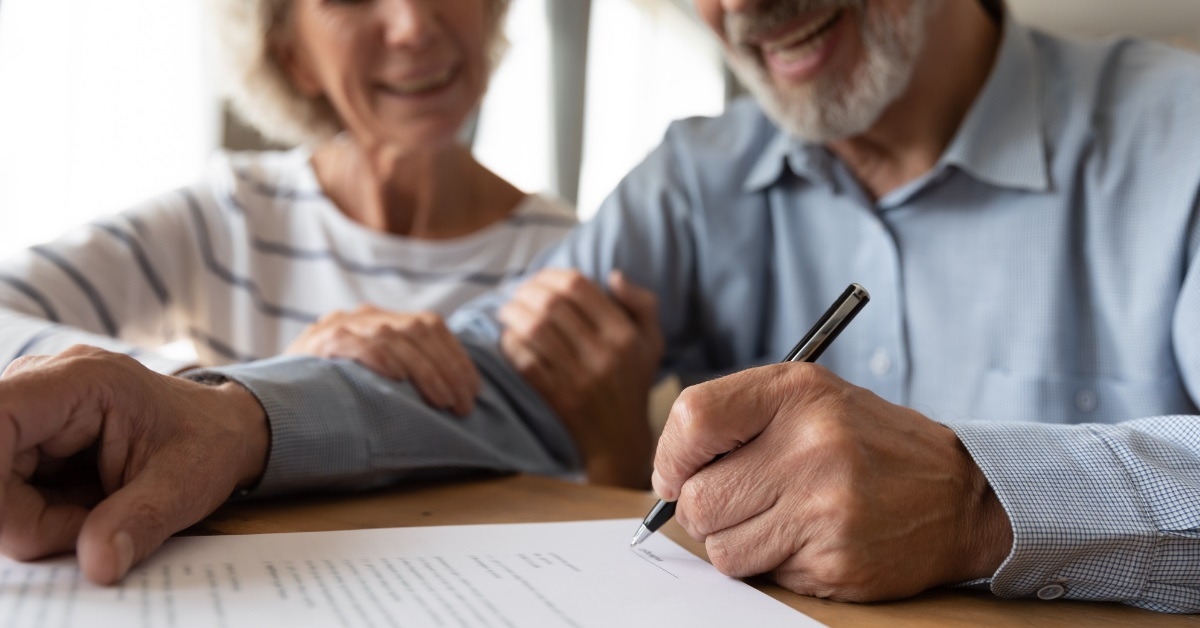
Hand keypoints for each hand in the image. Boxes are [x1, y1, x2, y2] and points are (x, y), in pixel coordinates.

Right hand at [0, 346, 268, 584]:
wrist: (219, 430)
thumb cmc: (206, 443)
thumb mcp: (186, 485)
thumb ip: (140, 522)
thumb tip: (98, 565)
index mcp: (83, 380)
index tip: (21, 531)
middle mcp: (42, 384)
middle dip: (27, 519)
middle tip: (92, 530)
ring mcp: (29, 411)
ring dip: (36, 521)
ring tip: (98, 512)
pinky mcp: (24, 437)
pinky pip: (6, 491)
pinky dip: (38, 516)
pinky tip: (84, 507)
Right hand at [285, 305, 480, 415]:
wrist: (267, 398)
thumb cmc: (330, 395)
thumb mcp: (371, 377)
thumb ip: (404, 374)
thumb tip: (455, 398)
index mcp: (381, 319)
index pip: (431, 326)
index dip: (457, 357)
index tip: (473, 390)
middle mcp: (363, 315)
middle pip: (419, 330)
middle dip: (448, 369)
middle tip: (463, 405)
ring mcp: (340, 324)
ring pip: (394, 336)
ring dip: (425, 371)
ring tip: (443, 401)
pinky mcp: (319, 341)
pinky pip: (355, 343)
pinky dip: (379, 358)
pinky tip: (397, 378)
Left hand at [498, 270, 661, 488]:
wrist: (620, 438)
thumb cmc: (633, 381)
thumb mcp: (652, 341)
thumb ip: (641, 303)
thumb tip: (613, 275)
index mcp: (624, 334)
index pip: (579, 287)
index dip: (552, 275)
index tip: (540, 278)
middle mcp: (603, 354)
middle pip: (552, 304)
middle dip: (527, 291)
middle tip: (517, 292)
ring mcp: (578, 377)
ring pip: (534, 330)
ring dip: (513, 313)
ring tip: (507, 310)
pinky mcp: (558, 397)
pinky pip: (525, 361)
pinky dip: (511, 344)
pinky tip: (508, 336)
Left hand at [652, 363, 1012, 601]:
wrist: (961, 495)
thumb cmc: (867, 444)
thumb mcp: (810, 399)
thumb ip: (735, 419)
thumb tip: (667, 475)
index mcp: (797, 393)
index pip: (692, 420)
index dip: (671, 456)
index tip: (677, 472)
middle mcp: (812, 445)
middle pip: (697, 498)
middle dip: (701, 509)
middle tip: (733, 503)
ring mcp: (825, 507)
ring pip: (721, 547)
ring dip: (735, 542)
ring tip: (777, 519)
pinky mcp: (836, 560)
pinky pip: (762, 575)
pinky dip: (773, 564)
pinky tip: (809, 539)